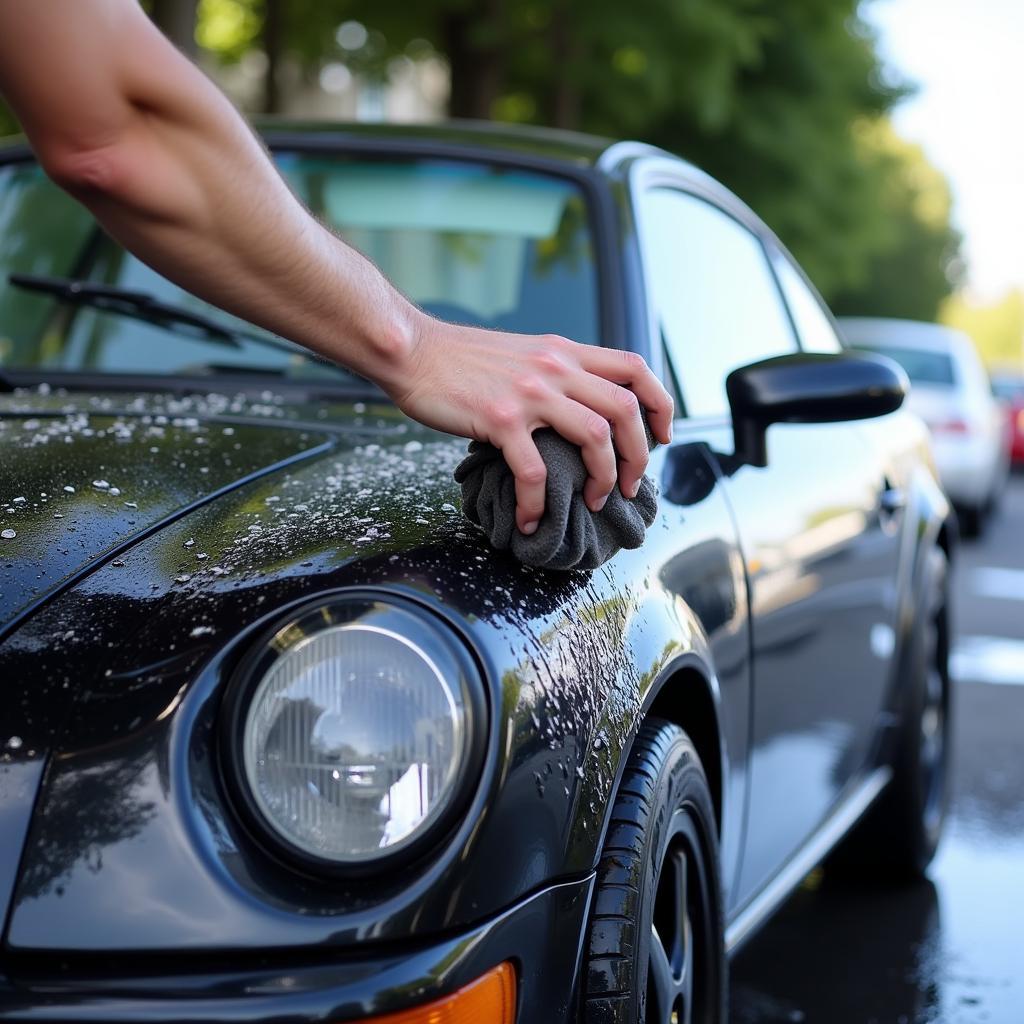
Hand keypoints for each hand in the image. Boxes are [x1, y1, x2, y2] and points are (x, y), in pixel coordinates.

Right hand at [388, 314, 673, 533]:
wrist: (413, 350)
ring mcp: (529, 393)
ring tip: (593, 502)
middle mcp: (555, 368)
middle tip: (630, 485)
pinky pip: (534, 471)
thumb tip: (578, 408)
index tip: (662, 436)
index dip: (660, 403)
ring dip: (603, 478)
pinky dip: (537, 503)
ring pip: (595, 436)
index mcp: (564, 352)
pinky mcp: (499, 419)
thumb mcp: (523, 352)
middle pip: (626, 408)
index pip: (635, 368)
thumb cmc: (460, 359)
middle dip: (640, 454)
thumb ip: (555, 372)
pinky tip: (530, 520)